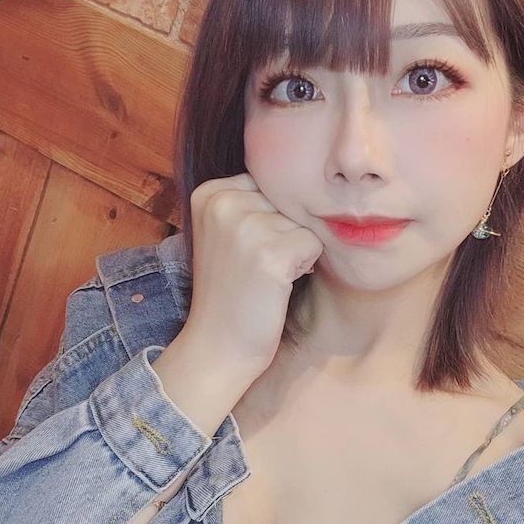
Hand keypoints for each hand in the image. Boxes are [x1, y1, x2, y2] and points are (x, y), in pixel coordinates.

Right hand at [182, 172, 323, 375]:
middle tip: (256, 267)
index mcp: (209, 191)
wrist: (218, 344)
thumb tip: (311, 178)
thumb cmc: (231, 290)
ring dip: (295, 252)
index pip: (270, 184)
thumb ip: (252, 201)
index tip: (245, 250)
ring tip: (265, 277)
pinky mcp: (270, 254)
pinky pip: (314, 244)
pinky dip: (304, 267)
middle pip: (289, 201)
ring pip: (304, 222)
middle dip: (284, 234)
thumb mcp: (227, 233)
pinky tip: (276, 285)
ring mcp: (246, 227)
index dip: (270, 220)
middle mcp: (224, 202)